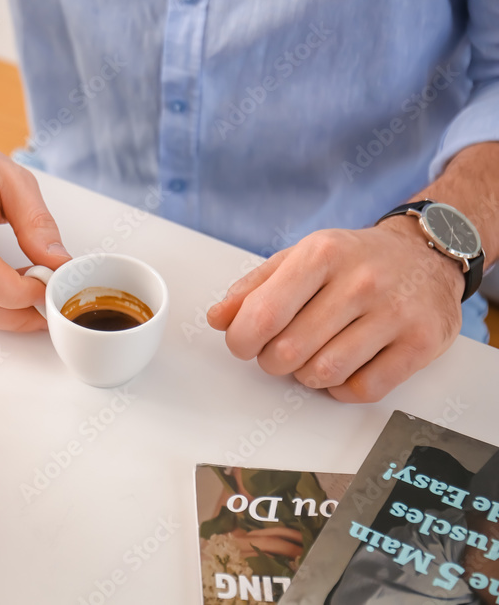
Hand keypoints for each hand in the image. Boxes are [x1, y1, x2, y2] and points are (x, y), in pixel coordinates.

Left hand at [207, 218, 464, 402]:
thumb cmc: (353, 260)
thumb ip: (253, 288)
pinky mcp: (422, 343)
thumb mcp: (299, 258)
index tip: (244, 343)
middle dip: (273, 360)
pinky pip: (363, 389)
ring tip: (313, 355)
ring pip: (324, 373)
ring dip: (306, 375)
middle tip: (280, 350)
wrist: (425, 255)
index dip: (242, 340)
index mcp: (322, 254)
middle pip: (289, 351)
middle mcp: (362, 281)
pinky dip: (342, 389)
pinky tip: (342, 368)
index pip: (264, 314)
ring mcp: (396, 313)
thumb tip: (218, 319)